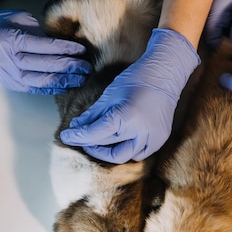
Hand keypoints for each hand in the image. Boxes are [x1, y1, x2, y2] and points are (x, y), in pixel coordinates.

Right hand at [0, 0, 91, 93]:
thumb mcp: (20, 19)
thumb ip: (41, 32)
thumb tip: (67, 44)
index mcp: (11, 39)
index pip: (44, 47)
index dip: (65, 49)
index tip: (81, 50)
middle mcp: (9, 59)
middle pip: (45, 66)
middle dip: (70, 67)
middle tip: (87, 67)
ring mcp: (10, 75)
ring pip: (42, 81)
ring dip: (65, 81)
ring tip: (82, 79)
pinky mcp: (12, 84)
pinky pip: (36, 89)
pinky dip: (54, 88)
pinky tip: (68, 86)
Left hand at [60, 28, 199, 163]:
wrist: (165, 75)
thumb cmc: (136, 79)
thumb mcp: (109, 95)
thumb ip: (92, 114)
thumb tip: (76, 127)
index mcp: (125, 117)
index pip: (95, 134)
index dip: (78, 136)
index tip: (66, 136)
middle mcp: (140, 132)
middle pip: (109, 149)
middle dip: (92, 146)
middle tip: (82, 138)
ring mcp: (152, 138)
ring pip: (125, 156)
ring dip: (109, 152)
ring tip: (99, 142)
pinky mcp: (160, 139)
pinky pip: (140, 153)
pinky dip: (127, 150)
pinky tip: (120, 141)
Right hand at [204, 0, 231, 46]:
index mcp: (213, 9)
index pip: (211, 38)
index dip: (223, 48)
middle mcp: (210, 8)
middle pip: (213, 34)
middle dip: (226, 42)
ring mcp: (214, 4)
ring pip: (219, 27)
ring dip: (230, 33)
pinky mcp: (221, 2)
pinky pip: (223, 19)